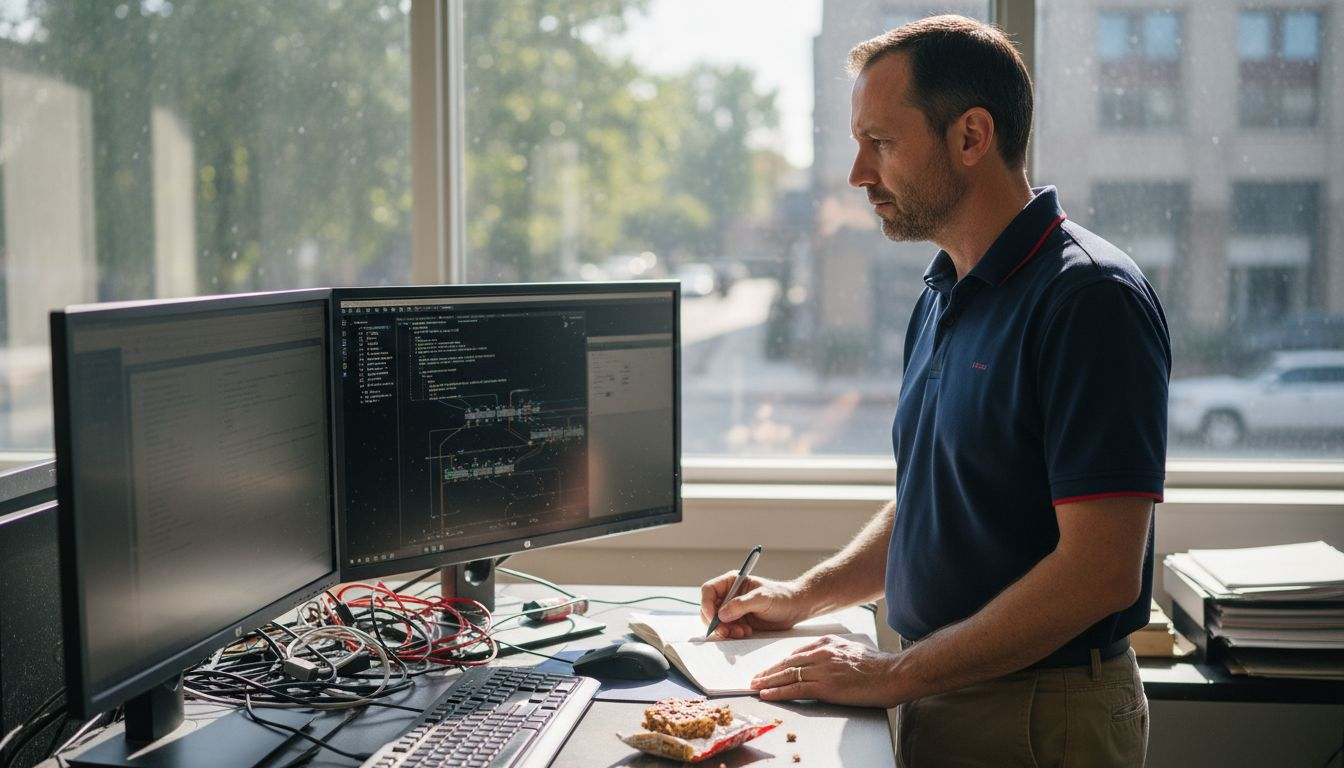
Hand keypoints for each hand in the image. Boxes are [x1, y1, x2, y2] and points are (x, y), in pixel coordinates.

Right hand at [699, 573, 810, 638]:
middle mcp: (729, 595)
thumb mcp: (762, 598)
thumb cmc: (782, 597)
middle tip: (727, 632)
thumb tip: (722, 614)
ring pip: (717, 622)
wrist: (795, 609)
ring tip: (742, 632)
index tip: (713, 618)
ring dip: (726, 630)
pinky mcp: (738, 622)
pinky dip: (732, 634)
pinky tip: (746, 632)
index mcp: (732, 582)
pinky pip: (727, 630)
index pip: (709, 591)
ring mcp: (733, 609)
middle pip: (709, 609)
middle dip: (716, 622)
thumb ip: (741, 605)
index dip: (707, 604)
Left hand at [750, 635, 898, 707]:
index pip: (795, 653)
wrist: (891, 673)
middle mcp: (821, 653)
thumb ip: (832, 651)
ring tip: (755, 686)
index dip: (779, 662)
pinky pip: (795, 688)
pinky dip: (778, 691)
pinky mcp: (825, 686)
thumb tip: (818, 659)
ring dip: (768, 681)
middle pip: (787, 663)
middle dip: (768, 671)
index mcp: (826, 643)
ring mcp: (822, 669)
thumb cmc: (876, 665)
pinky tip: (767, 694)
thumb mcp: (850, 649)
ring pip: (787, 675)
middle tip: (754, 678)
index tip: (770, 668)